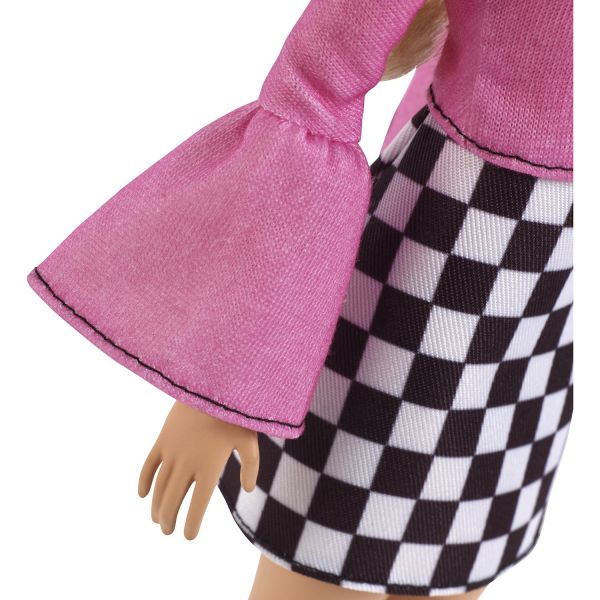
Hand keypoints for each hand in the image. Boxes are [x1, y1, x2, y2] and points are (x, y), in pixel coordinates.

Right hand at [138, 401, 258, 538]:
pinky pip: (149, 464)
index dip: (191, 523)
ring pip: (160, 486)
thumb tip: (247, 489)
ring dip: (157, 505)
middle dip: (169, 519)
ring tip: (157, 519)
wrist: (212, 386)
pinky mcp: (163, 439)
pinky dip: (144, 481)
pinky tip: (143, 495)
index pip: (198, 504)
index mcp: (210, 467)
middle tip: (168, 531)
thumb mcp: (249, 440)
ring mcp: (172, 451)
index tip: (188, 536)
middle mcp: (188, 463)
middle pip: (174, 499)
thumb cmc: (235, 414)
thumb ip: (250, 467)